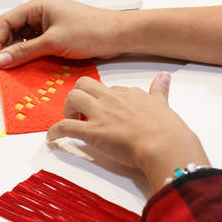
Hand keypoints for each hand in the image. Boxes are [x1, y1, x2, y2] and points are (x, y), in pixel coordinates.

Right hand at [0, 0, 124, 67]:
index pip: (6, 21)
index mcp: (38, 5)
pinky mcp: (56, 34)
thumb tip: (2, 59)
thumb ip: (25, 52)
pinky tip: (28, 65)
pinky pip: (35, 44)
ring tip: (14, 67)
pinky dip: (29, 54)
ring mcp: (48, 23)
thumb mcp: (54, 42)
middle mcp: (41, 11)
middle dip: (5, 47)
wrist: (118, 35)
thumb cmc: (91, 31)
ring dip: (17, 52)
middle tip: (2, 66)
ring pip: (23, 38)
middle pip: (12, 29)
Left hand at [47, 73, 209, 193]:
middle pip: (85, 84)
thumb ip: (160, 91)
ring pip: (73, 97)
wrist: (165, 145)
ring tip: (72, 122)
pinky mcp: (91, 132)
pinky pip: (65, 126)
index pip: (110, 89)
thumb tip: (164, 77)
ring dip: (68, 109)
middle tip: (82, 112)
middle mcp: (112, 99)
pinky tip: (53, 138)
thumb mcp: (164, 104)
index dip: (104, 99)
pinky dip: (55, 131)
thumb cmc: (168, 130)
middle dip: (79, 95)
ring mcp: (100, 114)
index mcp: (129, 94)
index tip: (105, 109)